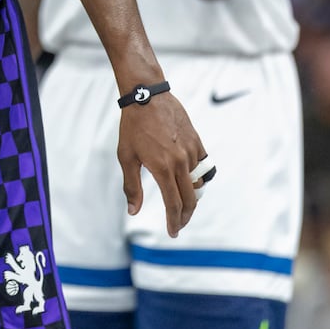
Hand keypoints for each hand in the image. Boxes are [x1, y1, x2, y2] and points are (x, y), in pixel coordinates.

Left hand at [116, 92, 206, 237]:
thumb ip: (131, 186)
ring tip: (181, 204)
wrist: (147, 95)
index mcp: (162, 168)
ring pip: (198, 184)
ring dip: (192, 198)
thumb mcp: (126, 156)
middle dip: (185, 216)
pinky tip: (188, 181)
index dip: (174, 222)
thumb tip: (133, 211)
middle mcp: (180, 162)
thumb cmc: (132, 126)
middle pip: (190, 200)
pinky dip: (198, 178)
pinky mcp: (197, 142)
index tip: (173, 232)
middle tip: (178, 224)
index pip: (173, 205)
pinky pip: (203, 167)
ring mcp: (191, 152)